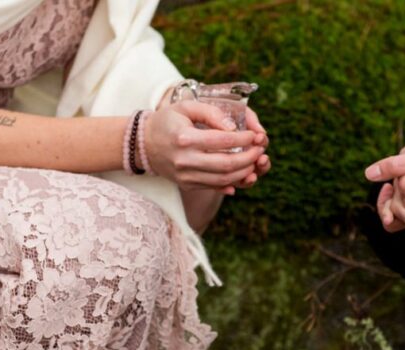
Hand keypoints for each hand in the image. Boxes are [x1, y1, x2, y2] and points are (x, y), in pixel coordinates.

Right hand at [146, 100, 264, 192]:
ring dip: (244, 172)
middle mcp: (185, 160)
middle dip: (249, 157)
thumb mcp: (186, 107)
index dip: (244, 138)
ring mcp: (185, 175)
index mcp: (185, 138)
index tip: (255, 134)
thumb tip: (233, 128)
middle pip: (226, 164)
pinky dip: (233, 182)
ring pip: (223, 179)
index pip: (222, 141)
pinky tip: (243, 173)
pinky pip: (214, 186)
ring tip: (254, 161)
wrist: (144, 144)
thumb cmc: (168, 121)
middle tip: (260, 150)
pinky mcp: (187, 184)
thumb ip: (212, 113)